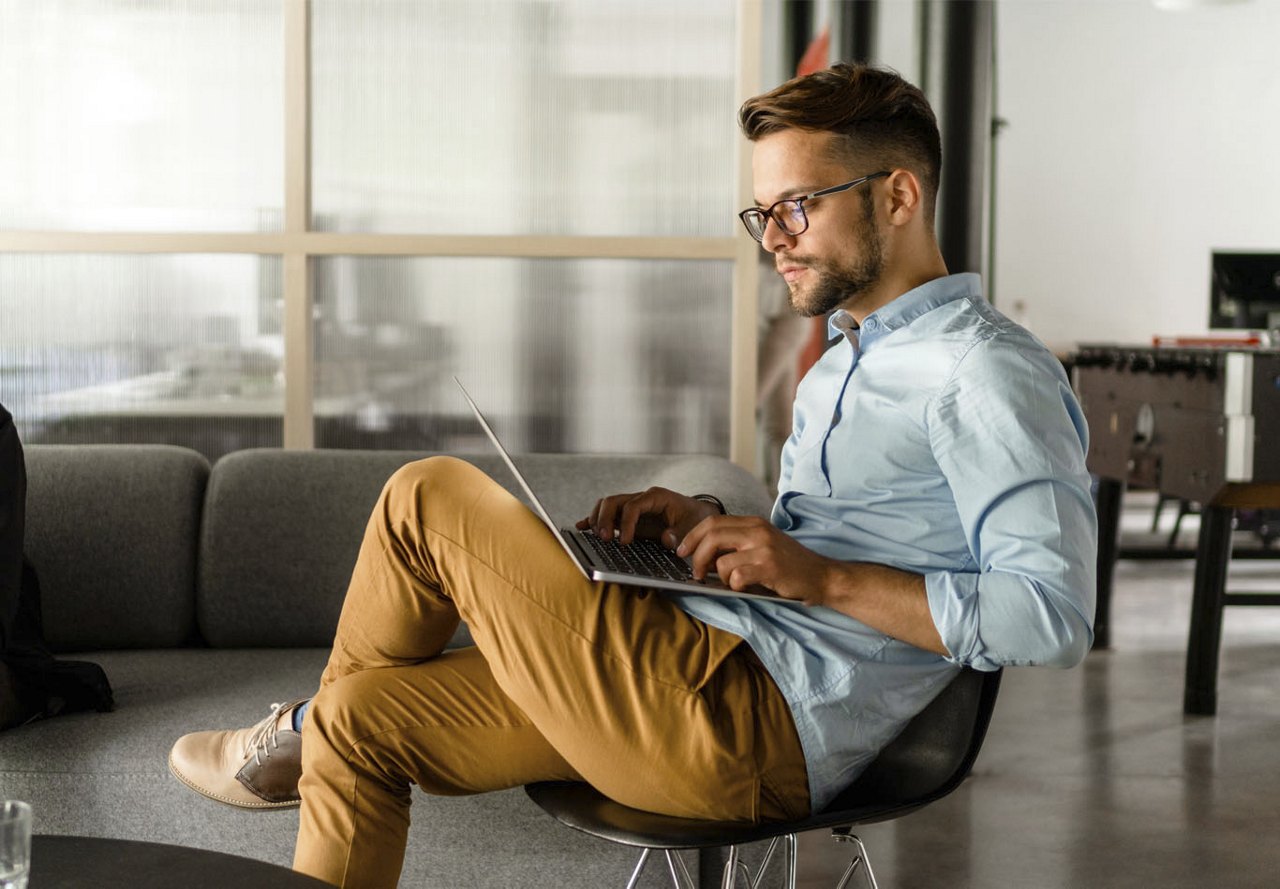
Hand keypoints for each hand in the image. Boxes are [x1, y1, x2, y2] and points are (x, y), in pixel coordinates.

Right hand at [576, 487, 721, 548]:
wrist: (697, 515)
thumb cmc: (695, 520)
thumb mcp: (693, 526)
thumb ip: (681, 533)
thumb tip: (666, 538)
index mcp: (656, 497)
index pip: (633, 505)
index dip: (625, 523)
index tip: (624, 542)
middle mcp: (641, 498)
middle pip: (613, 501)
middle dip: (604, 518)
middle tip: (604, 539)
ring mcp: (632, 506)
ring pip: (606, 505)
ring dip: (597, 519)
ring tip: (596, 537)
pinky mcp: (628, 517)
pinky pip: (607, 515)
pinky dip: (594, 520)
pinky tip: (581, 528)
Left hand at [677, 516, 833, 603]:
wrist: (822, 577)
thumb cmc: (790, 565)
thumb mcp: (764, 544)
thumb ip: (738, 543)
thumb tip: (703, 554)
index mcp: (754, 523)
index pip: (712, 521)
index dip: (692, 536)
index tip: (681, 551)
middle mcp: (758, 531)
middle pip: (711, 535)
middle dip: (696, 556)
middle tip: (695, 572)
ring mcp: (764, 548)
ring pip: (721, 560)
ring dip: (719, 576)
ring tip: (731, 583)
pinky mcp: (769, 567)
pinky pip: (736, 576)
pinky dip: (734, 585)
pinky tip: (745, 587)